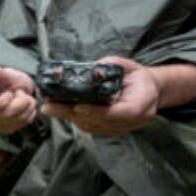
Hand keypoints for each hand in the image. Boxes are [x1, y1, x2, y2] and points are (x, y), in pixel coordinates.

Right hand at [0, 64, 37, 134]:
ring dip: (27, 105)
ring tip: (23, 97)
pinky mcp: (6, 129)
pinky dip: (29, 112)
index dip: (1, 99)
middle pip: (5, 113)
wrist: (18, 91)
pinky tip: (25, 106)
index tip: (7, 92)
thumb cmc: (8, 82)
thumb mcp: (5, 74)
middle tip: (19, 92)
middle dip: (19, 101)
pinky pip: (23, 122)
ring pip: (17, 118)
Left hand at [41, 56, 157, 135]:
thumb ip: (110, 66)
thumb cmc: (134, 75)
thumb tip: (88, 69)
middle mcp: (135, 120)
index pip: (121, 112)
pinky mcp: (111, 130)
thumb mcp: (125, 65)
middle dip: (73, 114)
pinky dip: (74, 119)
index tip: (78, 107)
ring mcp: (123, 127)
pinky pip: (91, 127)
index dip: (98, 112)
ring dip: (70, 117)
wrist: (145, 89)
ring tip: (50, 107)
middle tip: (49, 106)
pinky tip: (59, 110)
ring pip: (93, 126)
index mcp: (144, 101)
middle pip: (101, 122)